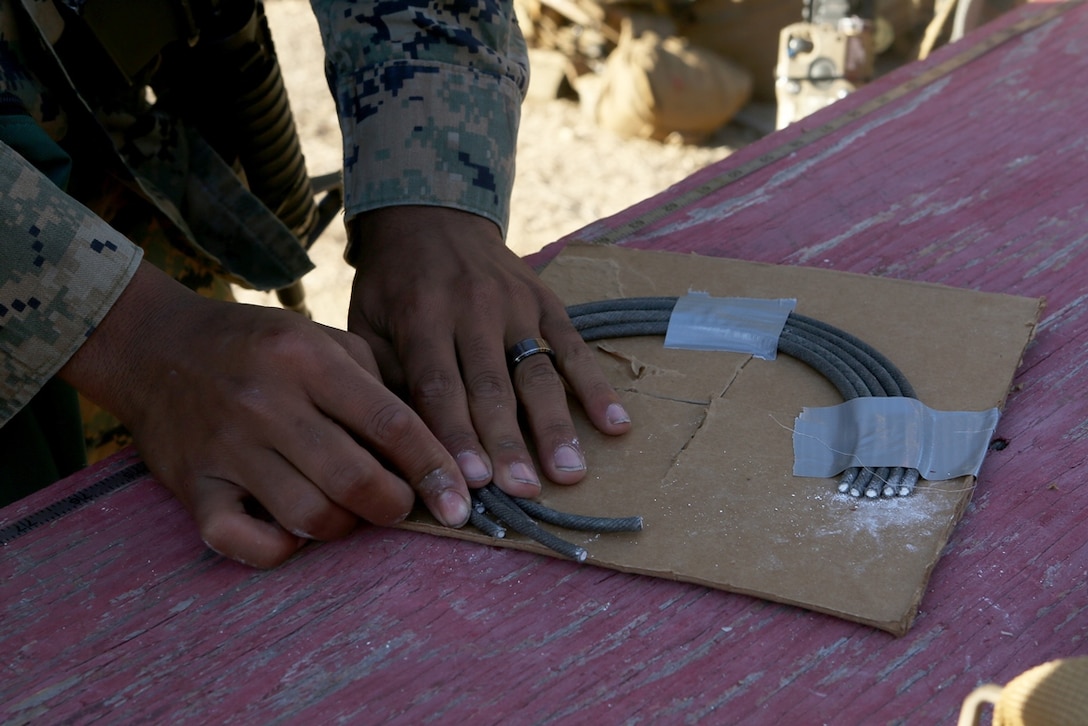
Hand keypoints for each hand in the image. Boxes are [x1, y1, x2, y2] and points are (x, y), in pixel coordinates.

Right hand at [60, 262, 470, 567]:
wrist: (153, 347)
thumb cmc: (256, 345)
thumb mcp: (321, 338)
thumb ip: (377, 382)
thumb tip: (433, 444)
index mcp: (307, 360)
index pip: (390, 423)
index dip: (434, 468)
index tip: (461, 500)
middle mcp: (267, 403)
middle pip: (355, 479)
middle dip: (395, 505)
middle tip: (400, 504)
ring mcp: (226, 449)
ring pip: (309, 516)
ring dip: (343, 525)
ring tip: (348, 508)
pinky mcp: (193, 487)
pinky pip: (242, 542)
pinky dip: (278, 549)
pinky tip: (292, 532)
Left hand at [344, 206, 630, 497]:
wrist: (431, 216)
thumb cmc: (392, 285)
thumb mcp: (366, 321)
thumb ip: (382, 377)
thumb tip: (399, 446)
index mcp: (421, 316)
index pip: (440, 388)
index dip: (455, 438)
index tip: (467, 486)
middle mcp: (472, 310)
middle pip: (493, 387)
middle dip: (507, 444)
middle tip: (521, 493)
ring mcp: (516, 305)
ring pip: (538, 372)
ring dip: (555, 425)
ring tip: (569, 473)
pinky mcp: (547, 303)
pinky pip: (575, 347)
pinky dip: (596, 387)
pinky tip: (616, 426)